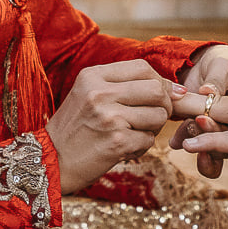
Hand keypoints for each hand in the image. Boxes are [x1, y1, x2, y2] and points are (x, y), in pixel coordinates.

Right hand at [46, 59, 176, 194]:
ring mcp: (109, 118)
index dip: (160, 81)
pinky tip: (124, 148)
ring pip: (158, 116)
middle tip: (154, 116)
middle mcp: (99, 93)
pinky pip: (149, 140)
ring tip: (134, 132)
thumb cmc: (75, 128)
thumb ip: (125, 86)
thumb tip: (177, 89)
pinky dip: (142, 146)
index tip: (165, 94)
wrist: (50, 161)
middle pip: (156, 90)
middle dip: (164, 104)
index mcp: (92, 76)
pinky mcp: (117, 142)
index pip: (142, 68)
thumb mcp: (89, 95)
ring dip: (153, 128)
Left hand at [171, 85, 227, 163]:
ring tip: (171, 135)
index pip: (226, 97)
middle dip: (185, 110)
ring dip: (192, 125)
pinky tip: (190, 147)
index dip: (199, 103)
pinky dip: (209, 142)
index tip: (177, 109)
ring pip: (217, 117)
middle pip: (213, 101)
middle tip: (162, 114)